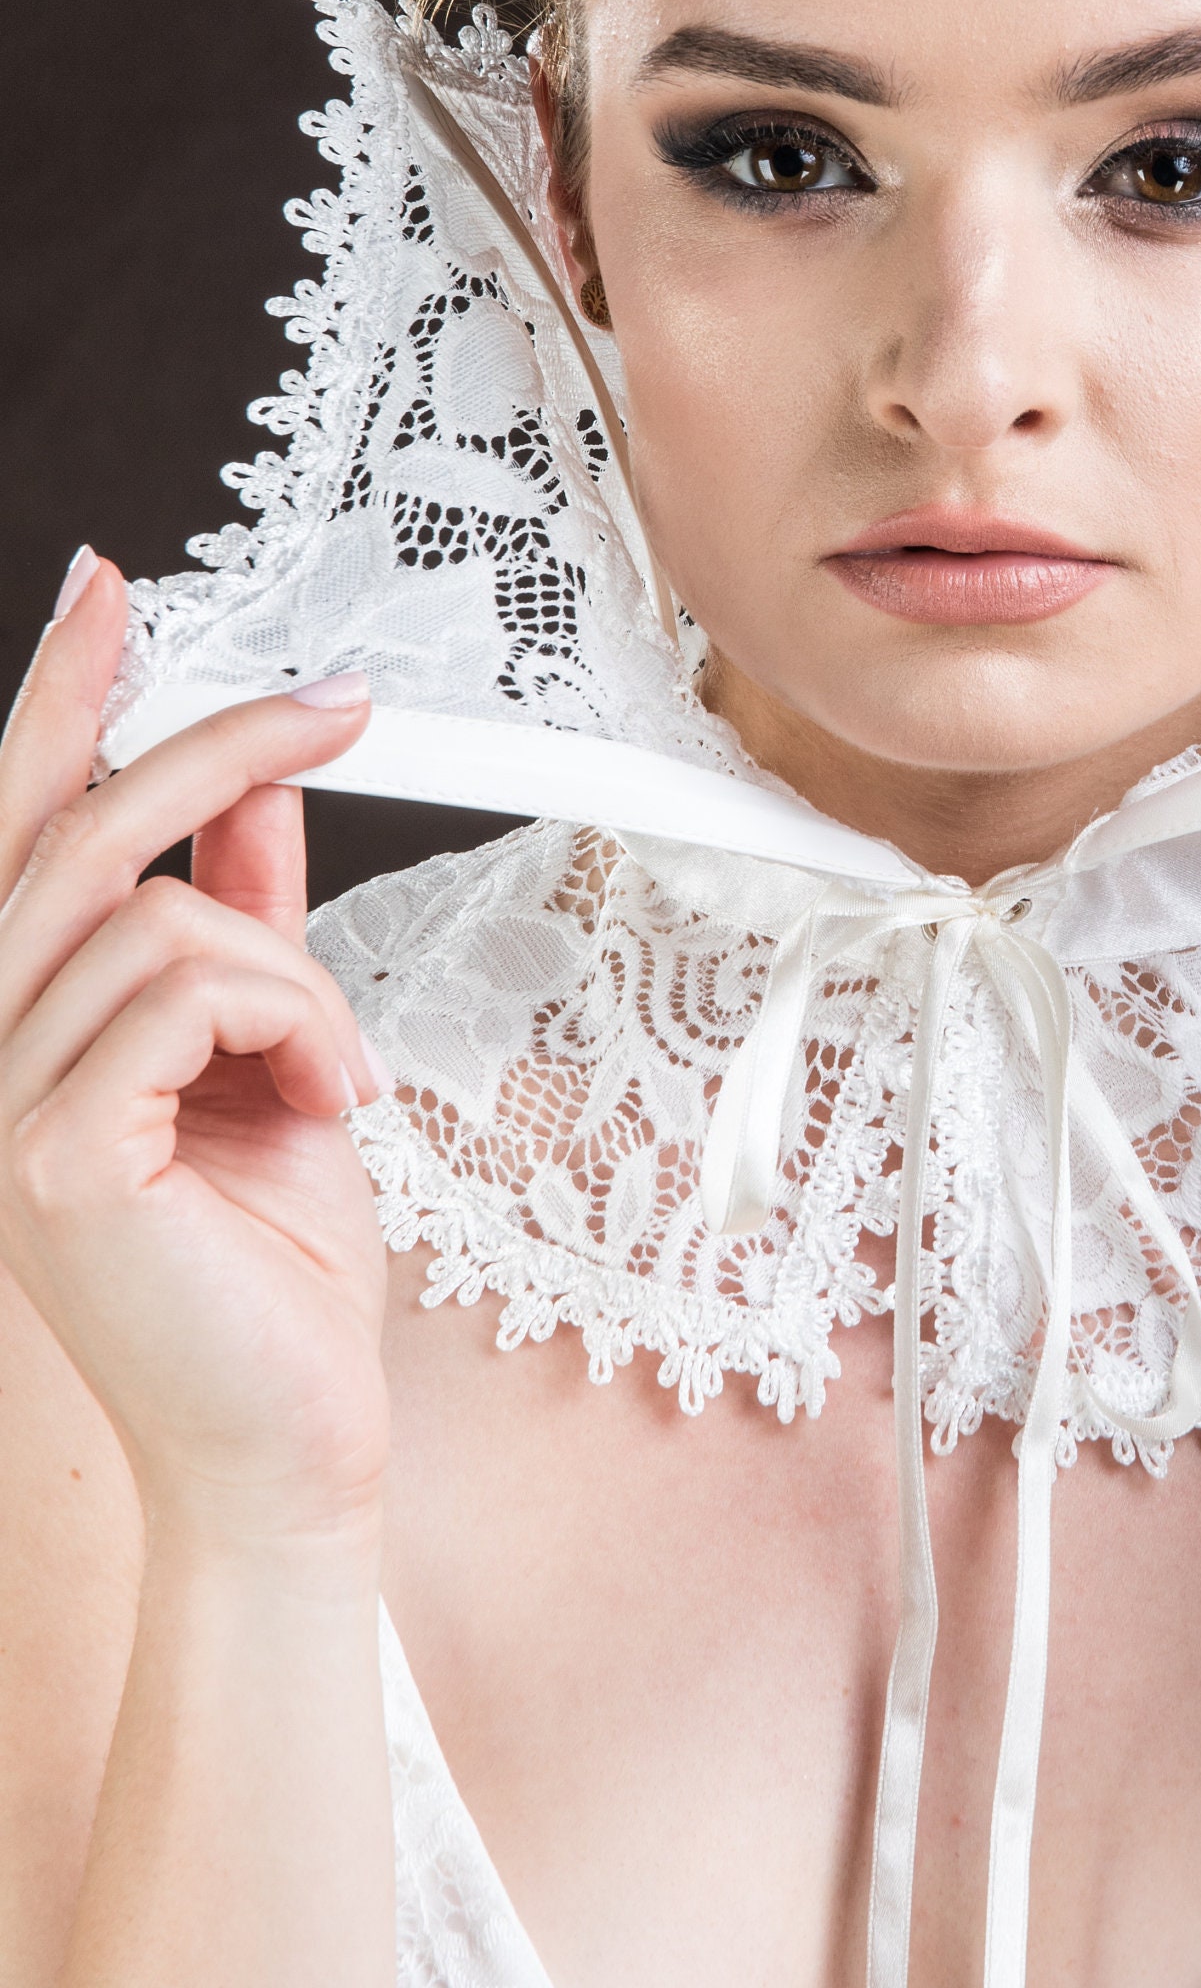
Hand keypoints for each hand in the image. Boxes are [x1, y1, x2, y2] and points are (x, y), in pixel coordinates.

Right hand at [0, 553, 389, 1544]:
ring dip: (294, 974)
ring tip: (336, 1064)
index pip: (17, 826)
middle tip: (343, 706)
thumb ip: (247, 915)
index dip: (56, 695)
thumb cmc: (274, 1261)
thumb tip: (259, 788)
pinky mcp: (51, 1162)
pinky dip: (294, 1023)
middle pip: (79, 832)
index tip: (109, 585)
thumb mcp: (270, 1047)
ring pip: (164, 918)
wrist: (292, 1441)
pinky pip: (188, 994)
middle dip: (219, 744)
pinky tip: (330, 1095)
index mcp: (22, 1018)